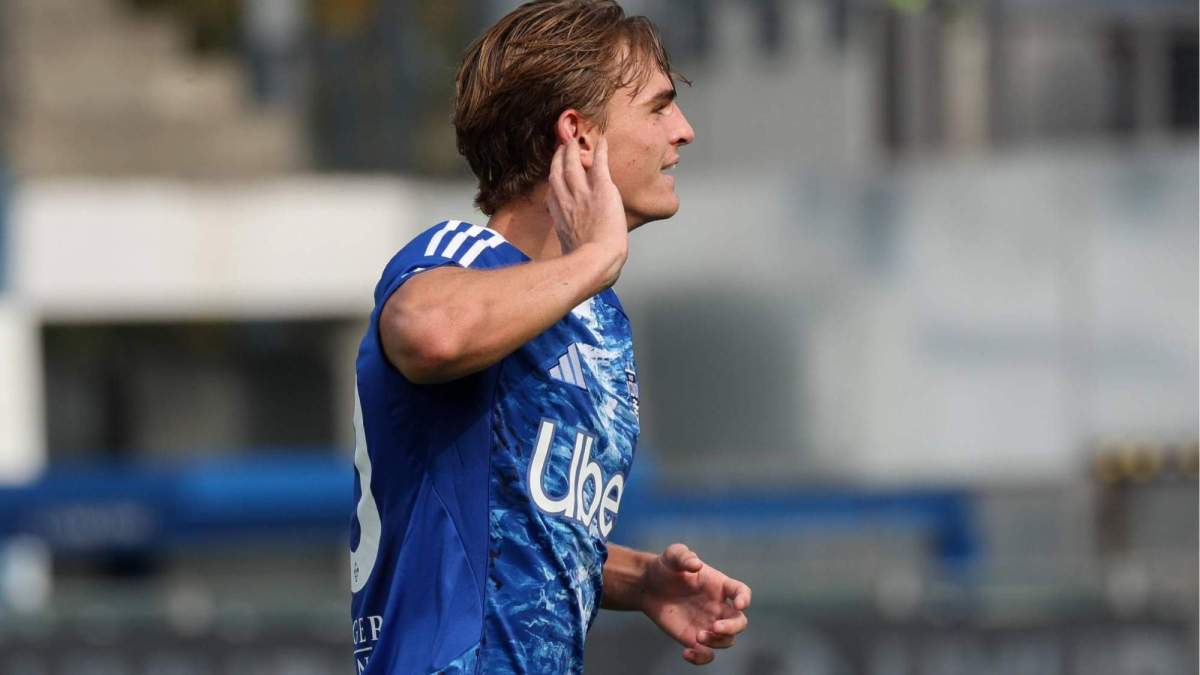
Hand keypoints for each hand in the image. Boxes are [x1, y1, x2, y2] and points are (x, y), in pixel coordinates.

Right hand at [546, 136, 627, 284]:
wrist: (596, 259)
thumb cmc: (585, 261)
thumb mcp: (567, 248)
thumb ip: (567, 239)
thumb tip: (570, 246)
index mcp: (559, 214)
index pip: (553, 189)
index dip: (554, 176)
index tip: (556, 169)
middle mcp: (567, 199)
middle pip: (558, 171)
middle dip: (559, 157)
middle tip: (563, 146)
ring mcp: (583, 192)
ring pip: (574, 163)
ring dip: (574, 149)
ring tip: (576, 140)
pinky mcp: (601, 189)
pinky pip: (599, 164)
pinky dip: (601, 151)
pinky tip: (603, 141)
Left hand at [640, 543, 751, 665]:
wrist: (648, 586)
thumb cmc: (666, 567)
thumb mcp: (673, 555)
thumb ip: (684, 556)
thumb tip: (696, 564)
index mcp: (719, 586)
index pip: (741, 591)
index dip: (744, 598)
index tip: (739, 604)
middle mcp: (718, 607)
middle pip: (739, 622)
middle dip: (732, 627)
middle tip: (715, 627)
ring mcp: (708, 624)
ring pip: (727, 640)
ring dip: (717, 642)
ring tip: (698, 637)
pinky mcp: (694, 638)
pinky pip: (706, 654)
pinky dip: (701, 658)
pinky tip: (686, 653)